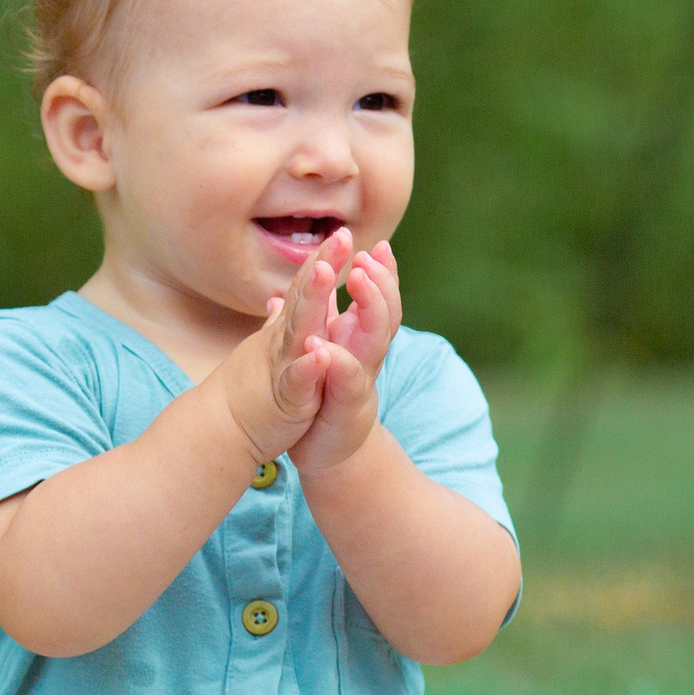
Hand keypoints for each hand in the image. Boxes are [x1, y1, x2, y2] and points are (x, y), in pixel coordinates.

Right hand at [212, 228, 355, 461]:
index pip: (304, 288)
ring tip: (327, 272)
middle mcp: (282, 341)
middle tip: (341, 235)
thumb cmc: (248, 391)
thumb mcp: (269, 349)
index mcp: (285, 332)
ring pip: (298, 329)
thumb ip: (277, 322)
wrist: (221, 429)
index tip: (342, 232)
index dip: (322, 259)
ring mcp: (281, 366)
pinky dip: (307, 366)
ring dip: (312, 300)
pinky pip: (296, 379)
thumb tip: (278, 299)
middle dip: (322, 266)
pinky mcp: (285, 398)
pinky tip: (321, 352)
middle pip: (303, 297)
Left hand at [287, 238, 398, 475]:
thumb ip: (323, 315)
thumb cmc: (325, 396)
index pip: (379, 300)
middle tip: (369, 255)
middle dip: (381, 282)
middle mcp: (366, 356)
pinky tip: (324, 345)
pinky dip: (337, 362)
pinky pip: (346, 381)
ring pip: (374, 340)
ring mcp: (361, 380)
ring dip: (368, 308)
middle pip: (385, 312)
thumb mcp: (327, 348)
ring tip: (357, 279)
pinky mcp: (346, 407)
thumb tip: (308, 280)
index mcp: (359, 339)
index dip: (383, 273)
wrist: (327, 450)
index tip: (379, 244)